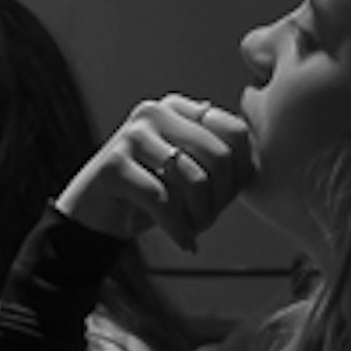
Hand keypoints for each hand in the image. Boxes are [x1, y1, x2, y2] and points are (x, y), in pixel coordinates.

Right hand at [59, 93, 252, 249]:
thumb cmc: (150, 196)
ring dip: (200, 216)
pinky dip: (178, 228)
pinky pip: (162, 199)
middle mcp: (156, 112)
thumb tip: (256, 167)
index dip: (240, 173)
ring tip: (193, 231)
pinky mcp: (112, 164)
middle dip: (221, 198)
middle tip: (208, 222)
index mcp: (180, 108)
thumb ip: (222, 165)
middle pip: (219, 154)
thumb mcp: (191, 176)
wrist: (95, 215)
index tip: (226, 200)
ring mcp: (132, 134)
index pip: (235, 132)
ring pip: (193, 178)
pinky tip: (184, 242)